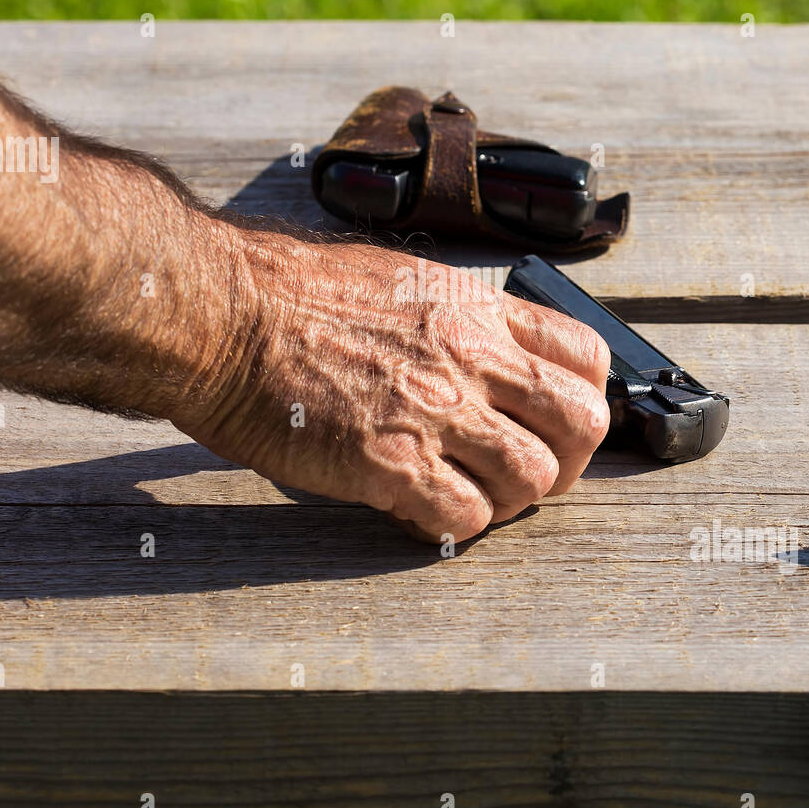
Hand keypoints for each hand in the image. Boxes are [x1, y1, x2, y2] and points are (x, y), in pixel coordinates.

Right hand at [176, 230, 610, 541]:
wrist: (225, 314)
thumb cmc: (289, 294)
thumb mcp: (398, 281)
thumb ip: (453, 319)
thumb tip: (481, 355)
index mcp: (475, 309)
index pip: (583, 355)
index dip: (582, 398)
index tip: (557, 421)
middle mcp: (472, 356)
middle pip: (581, 422)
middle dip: (567, 459)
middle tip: (528, 472)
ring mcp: (438, 410)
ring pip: (534, 477)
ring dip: (509, 499)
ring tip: (468, 495)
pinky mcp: (394, 463)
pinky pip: (465, 516)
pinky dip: (451, 526)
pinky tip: (417, 512)